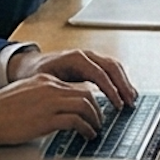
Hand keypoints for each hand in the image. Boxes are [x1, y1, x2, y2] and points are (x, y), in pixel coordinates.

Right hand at [0, 73, 116, 145]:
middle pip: (85, 93)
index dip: (88, 100)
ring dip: (94, 119)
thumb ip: (42, 99)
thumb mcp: (24, 96)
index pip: (75, 86)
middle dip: (97, 109)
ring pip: (85, 105)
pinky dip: (86, 129)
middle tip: (98, 121)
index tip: (92, 111)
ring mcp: (49, 102)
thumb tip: (58, 112)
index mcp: (44, 80)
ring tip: (95, 130)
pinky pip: (76, 121)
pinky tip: (87, 135)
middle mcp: (49, 87)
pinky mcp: (47, 119)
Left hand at [18, 47, 135, 107]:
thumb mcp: (44, 82)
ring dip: (124, 82)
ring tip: (131, 99)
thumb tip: (74, 104)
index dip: (111, 90)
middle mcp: (85, 55)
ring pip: (114, 66)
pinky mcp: (91, 63)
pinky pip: (110, 69)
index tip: (118, 104)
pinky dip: (119, 80)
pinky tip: (124, 92)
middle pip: (111, 67)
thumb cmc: (34, 73)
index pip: (99, 74)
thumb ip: (61, 90)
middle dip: (123, 85)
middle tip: (130, 103)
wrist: (27, 64)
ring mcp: (89, 57)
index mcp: (74, 58)